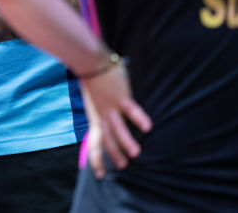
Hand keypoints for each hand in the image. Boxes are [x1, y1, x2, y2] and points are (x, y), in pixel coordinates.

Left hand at [78, 59, 151, 177]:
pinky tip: (148, 127)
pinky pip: (131, 109)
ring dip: (126, 141)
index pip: (95, 143)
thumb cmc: (93, 80)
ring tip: (135, 154)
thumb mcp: (94, 102)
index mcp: (96, 117)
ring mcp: (111, 107)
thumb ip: (101, 113)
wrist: (89, 62)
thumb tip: (107, 121)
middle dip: (114, 154)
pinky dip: (138, 118)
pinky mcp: (120, 96)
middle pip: (108, 139)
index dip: (96, 160)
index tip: (99, 175)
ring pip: (118, 128)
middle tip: (123, 168)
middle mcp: (102, 115)